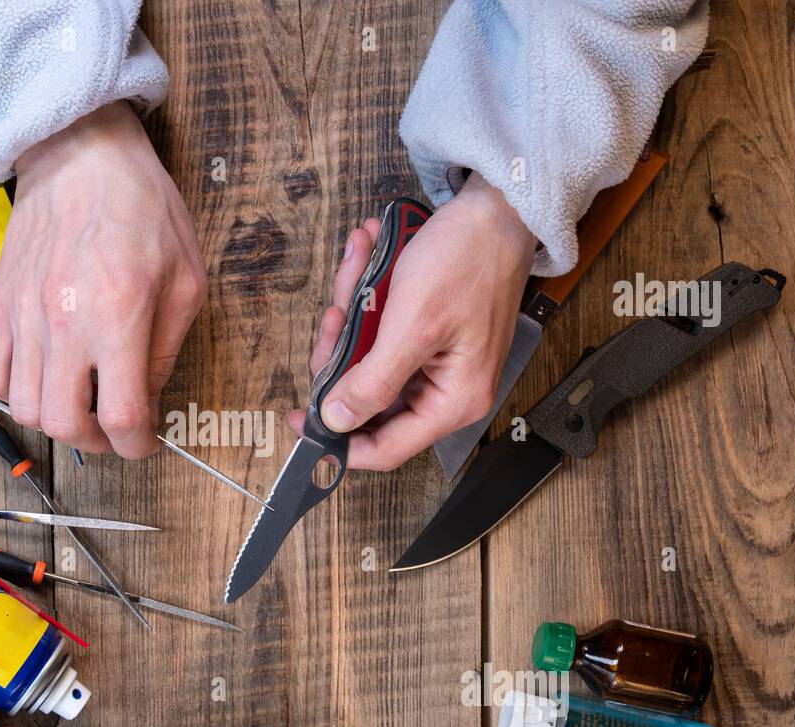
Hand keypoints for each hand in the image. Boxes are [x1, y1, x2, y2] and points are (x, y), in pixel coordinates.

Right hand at [0, 100, 206, 457]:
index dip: (137, 445)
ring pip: (24, 409)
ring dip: (55, 419)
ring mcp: (24, 317)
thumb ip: (167, 349)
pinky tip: (43, 377)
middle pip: (64, 425)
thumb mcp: (186, 280)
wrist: (82, 155)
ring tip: (79, 401)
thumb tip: (149, 400)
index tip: (143, 441)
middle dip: (95, 441)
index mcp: (119, 316)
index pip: (121, 417)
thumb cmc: (142, 208)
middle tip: (112, 427)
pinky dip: (14, 393)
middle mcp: (65, 323)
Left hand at [288, 174, 536, 470]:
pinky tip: (367, 256)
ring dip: (353, 315)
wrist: (495, 209)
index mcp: (452, 402)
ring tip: (359, 268)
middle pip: (368, 398)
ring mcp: (433, 362)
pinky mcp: (424, 336)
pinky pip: (379, 331)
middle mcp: (444, 390)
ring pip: (367, 360)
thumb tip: (337, 421)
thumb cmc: (469, 261)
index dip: (337, 439)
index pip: (385, 449)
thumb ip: (373, 382)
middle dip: (342, 355)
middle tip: (337, 315)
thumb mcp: (412, 326)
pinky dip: (367, 297)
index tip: (299, 416)